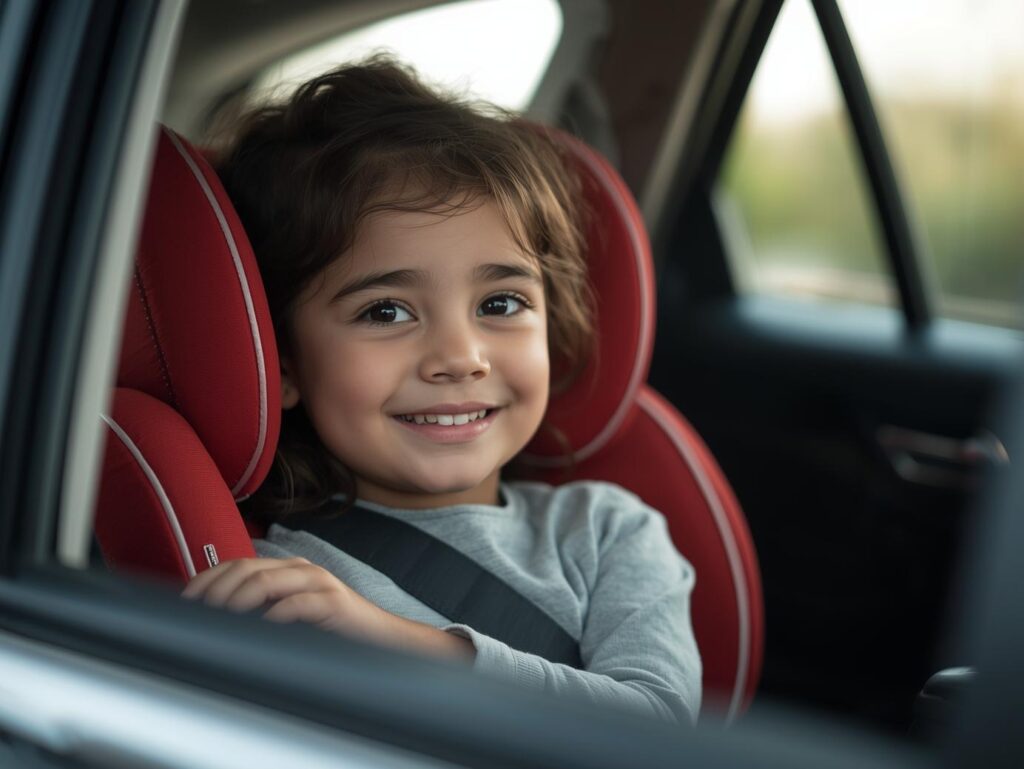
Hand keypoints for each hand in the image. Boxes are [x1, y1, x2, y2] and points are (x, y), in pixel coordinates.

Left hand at [182, 557, 475, 661]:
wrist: (381, 637)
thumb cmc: (332, 631)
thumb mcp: (289, 615)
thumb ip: (260, 609)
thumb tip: (215, 619)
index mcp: (286, 568)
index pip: (236, 564)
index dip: (206, 579)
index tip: (184, 602)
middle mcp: (300, 568)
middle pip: (246, 568)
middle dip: (215, 591)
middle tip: (197, 614)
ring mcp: (319, 582)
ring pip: (267, 580)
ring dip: (237, 601)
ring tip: (221, 619)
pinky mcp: (333, 602)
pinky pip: (297, 604)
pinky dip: (273, 616)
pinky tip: (260, 628)